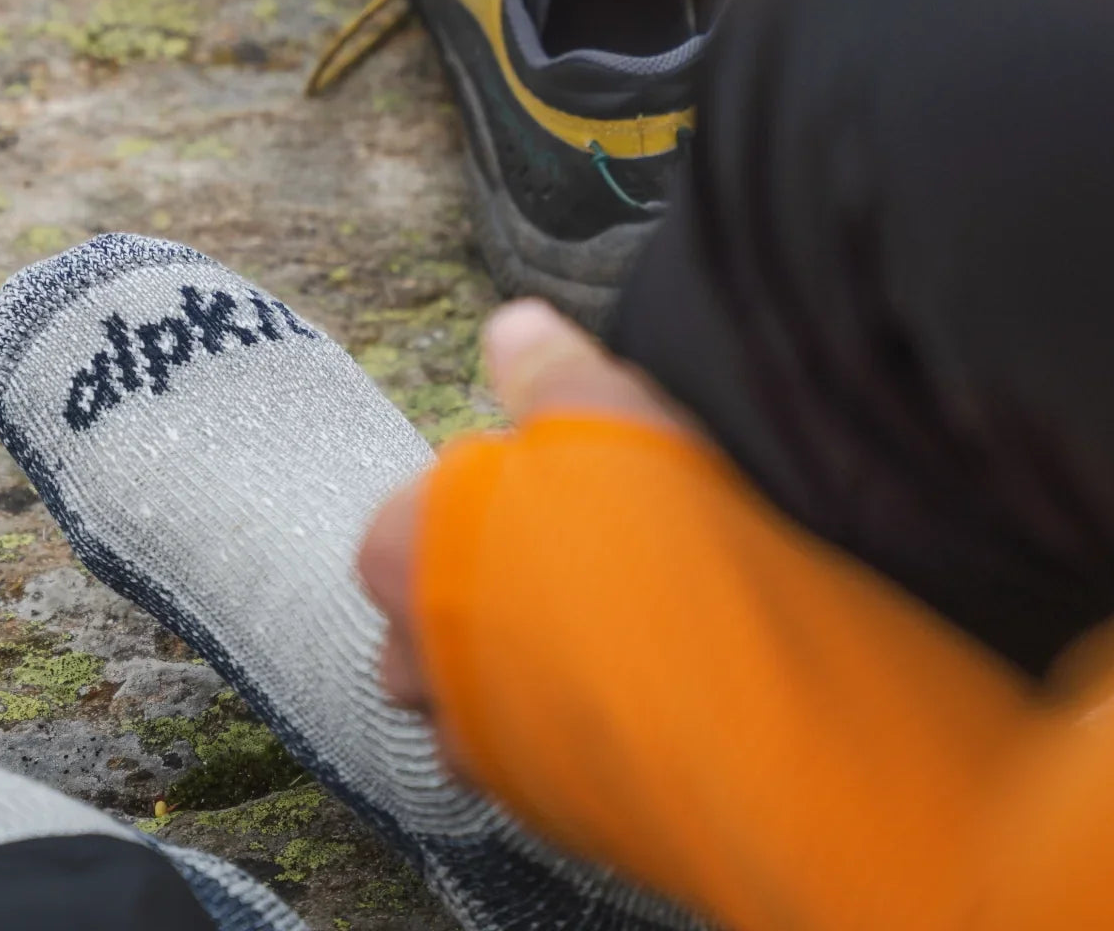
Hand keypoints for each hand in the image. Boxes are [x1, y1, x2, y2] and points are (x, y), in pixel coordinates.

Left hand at [356, 298, 694, 746]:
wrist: (730, 711)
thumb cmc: (651, 548)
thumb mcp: (606, 415)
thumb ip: (549, 369)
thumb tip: (511, 326)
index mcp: (406, 550)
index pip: (408, 518)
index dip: (480, 502)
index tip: (548, 498)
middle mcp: (417, 654)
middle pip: (425, 615)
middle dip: (480, 592)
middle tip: (573, 567)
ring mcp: (474, 743)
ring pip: (466, 701)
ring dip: (511, 670)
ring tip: (602, 639)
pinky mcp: (540, 810)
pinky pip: (532, 763)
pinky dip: (563, 731)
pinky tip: (633, 700)